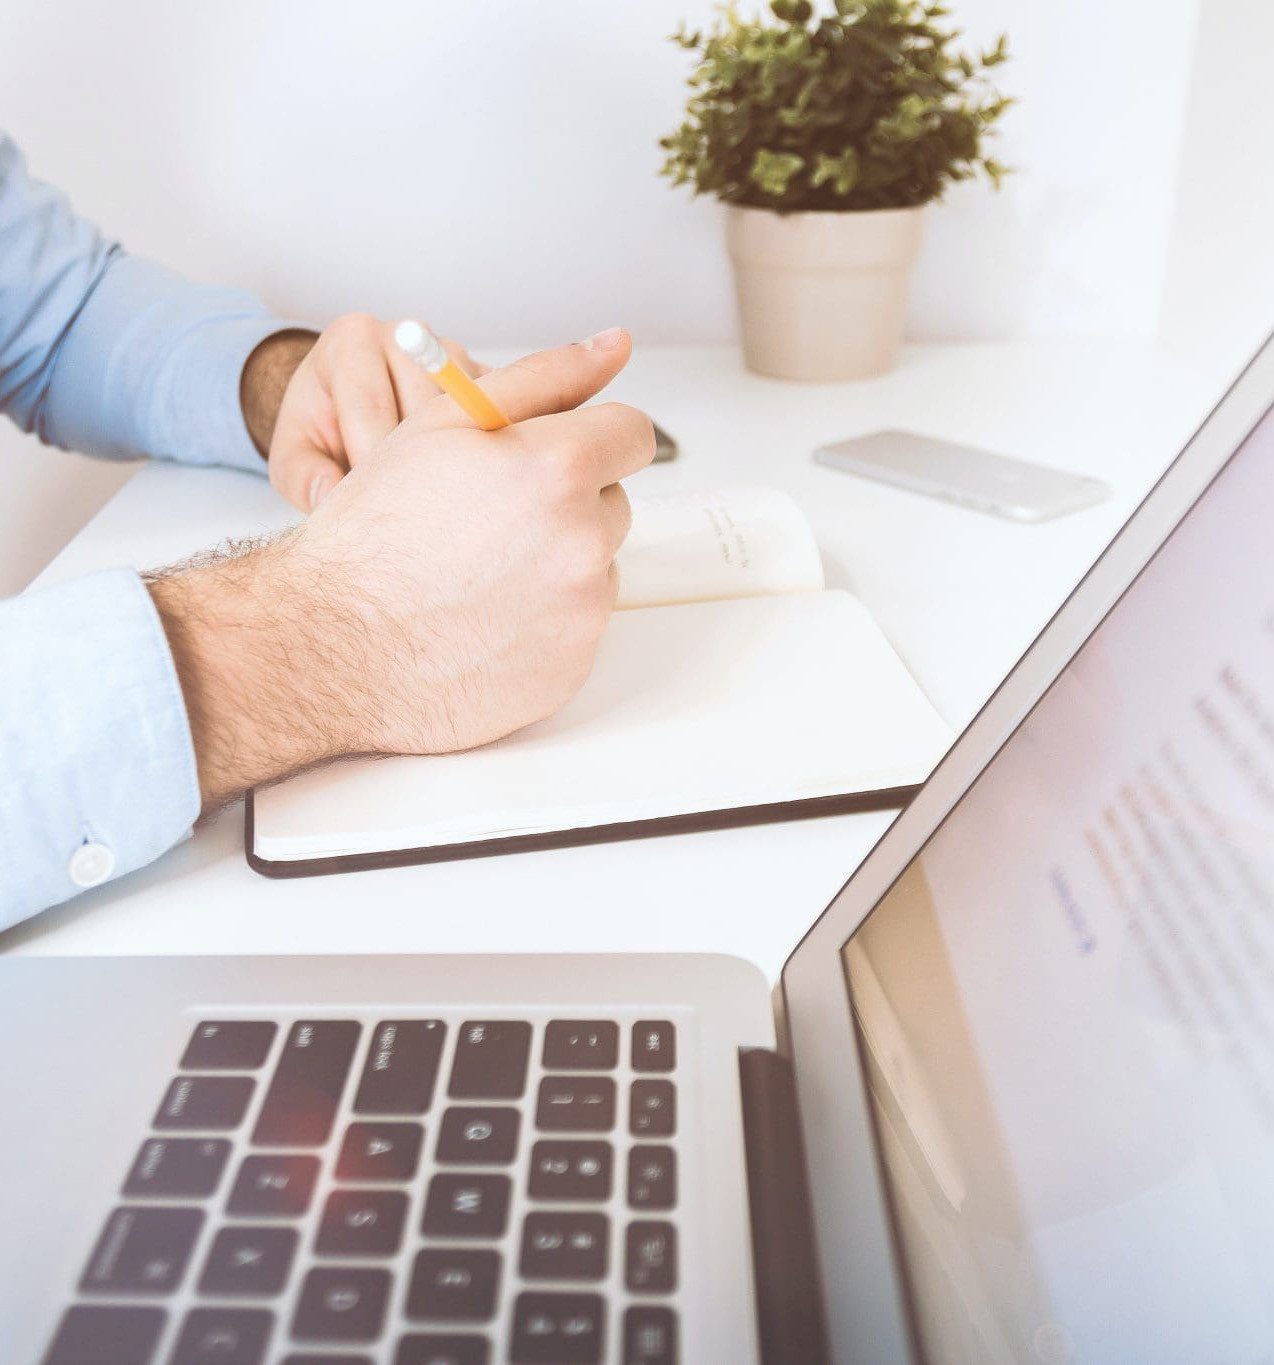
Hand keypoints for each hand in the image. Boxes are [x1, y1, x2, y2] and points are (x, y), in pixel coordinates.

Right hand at [151, 328, 652, 806]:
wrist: (333, 644)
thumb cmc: (376, 529)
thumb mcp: (444, 423)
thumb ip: (543, 377)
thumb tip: (615, 344)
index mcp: (558, 468)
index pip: (632, 434)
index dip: (591, 439)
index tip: (557, 454)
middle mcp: (584, 541)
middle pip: (613, 503)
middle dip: (567, 503)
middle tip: (490, 520)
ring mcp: (582, 611)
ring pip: (596, 567)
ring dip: (556, 563)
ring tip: (479, 573)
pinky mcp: (573, 667)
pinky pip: (578, 626)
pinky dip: (544, 621)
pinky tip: (483, 619)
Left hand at [241, 314, 485, 512]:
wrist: (350, 409)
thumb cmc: (321, 431)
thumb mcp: (292, 456)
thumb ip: (302, 476)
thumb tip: (329, 496)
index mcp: (351, 340)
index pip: (370, 403)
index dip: (372, 462)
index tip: (371, 506)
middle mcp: (406, 335)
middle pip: (425, 407)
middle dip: (416, 464)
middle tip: (407, 509)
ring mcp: (452, 353)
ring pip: (467, 413)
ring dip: (455, 461)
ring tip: (436, 498)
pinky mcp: (486, 376)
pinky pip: (499, 416)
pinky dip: (486, 452)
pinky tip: (466, 483)